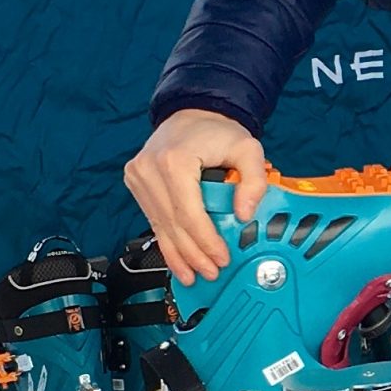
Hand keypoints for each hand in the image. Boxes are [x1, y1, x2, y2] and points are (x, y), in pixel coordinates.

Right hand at [123, 108, 267, 286]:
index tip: (220, 258)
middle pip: (173, 224)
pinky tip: (177, 262)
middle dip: (193, 254)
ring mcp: (139, 177)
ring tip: (194, 276)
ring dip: (178, 255)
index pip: (189, 213)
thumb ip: (254, 181)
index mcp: (174, 160)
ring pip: (160, 226)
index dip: (205, 240)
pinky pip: (153, 220)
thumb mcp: (247, 148)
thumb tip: (244, 214)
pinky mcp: (136, 184)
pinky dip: (167, 243)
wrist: (192, 114)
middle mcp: (149, 169)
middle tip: (211, 272)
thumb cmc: (216, 131)